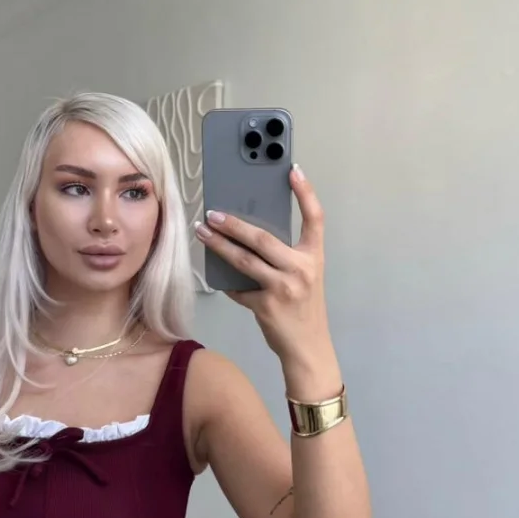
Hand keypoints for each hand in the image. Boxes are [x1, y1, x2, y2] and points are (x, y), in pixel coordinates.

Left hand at [196, 164, 332, 369]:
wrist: (307, 347)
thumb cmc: (303, 308)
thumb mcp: (303, 277)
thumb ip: (284, 257)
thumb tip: (247, 236)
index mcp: (313, 257)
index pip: (315, 218)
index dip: (306, 192)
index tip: (293, 170)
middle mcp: (301, 269)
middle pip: (263, 238)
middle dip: (234, 224)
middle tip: (213, 213)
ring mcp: (284, 287)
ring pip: (244, 260)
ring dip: (219, 245)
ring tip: (202, 232)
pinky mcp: (266, 305)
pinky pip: (238, 287)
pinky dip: (227, 281)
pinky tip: (215, 272)